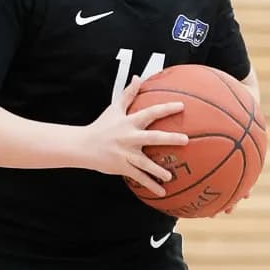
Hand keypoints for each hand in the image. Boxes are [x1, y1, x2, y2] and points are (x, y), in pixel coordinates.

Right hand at [82, 78, 186, 197]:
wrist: (83, 146)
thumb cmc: (101, 126)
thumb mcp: (114, 108)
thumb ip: (128, 94)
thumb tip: (138, 77)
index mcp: (129, 122)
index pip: (150, 113)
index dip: (165, 109)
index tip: (182, 106)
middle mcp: (129, 138)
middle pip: (151, 138)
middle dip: (169, 138)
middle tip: (185, 140)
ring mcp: (125, 154)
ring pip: (144, 163)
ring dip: (158, 170)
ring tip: (170, 176)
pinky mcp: (122, 167)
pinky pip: (138, 177)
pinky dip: (150, 184)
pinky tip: (162, 191)